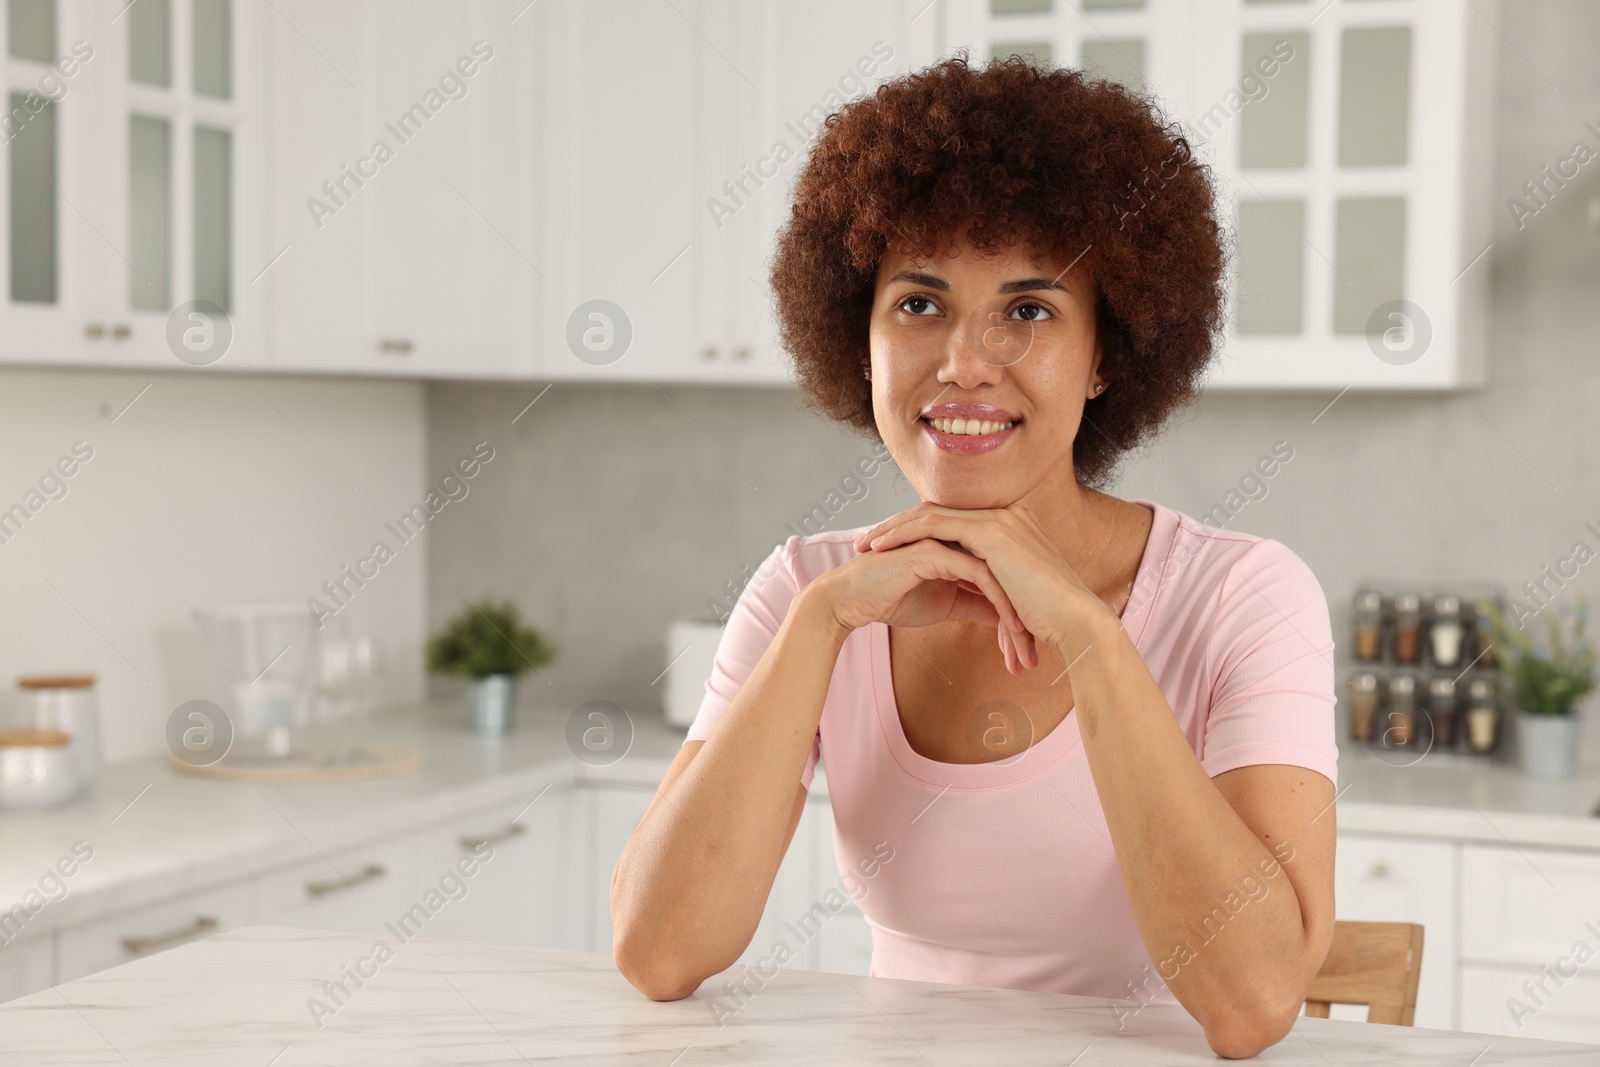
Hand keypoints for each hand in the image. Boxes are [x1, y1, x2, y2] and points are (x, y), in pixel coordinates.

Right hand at [811, 539, 1035, 670]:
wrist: (852, 600)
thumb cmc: (893, 598)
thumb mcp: (948, 606)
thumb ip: (978, 604)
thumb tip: (1006, 618)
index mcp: (964, 546)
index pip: (1004, 574)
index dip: (1020, 609)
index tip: (1032, 645)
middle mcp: (959, 538)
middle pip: (1006, 572)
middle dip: (1024, 614)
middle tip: (1034, 654)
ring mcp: (947, 540)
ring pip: (997, 571)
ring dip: (1015, 610)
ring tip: (1027, 643)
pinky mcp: (934, 550)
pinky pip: (977, 572)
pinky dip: (997, 599)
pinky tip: (1008, 626)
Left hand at [854, 501, 1116, 661]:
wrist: (1077, 624)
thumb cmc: (1050, 622)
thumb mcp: (1014, 600)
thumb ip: (994, 592)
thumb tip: (979, 605)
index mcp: (1012, 529)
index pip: (954, 524)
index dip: (918, 535)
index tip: (888, 550)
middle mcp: (1006, 516)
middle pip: (938, 512)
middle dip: (899, 527)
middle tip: (867, 542)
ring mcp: (999, 520)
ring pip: (931, 514)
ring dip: (894, 528)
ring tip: (865, 545)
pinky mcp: (991, 532)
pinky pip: (934, 525)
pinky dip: (904, 534)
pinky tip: (881, 548)